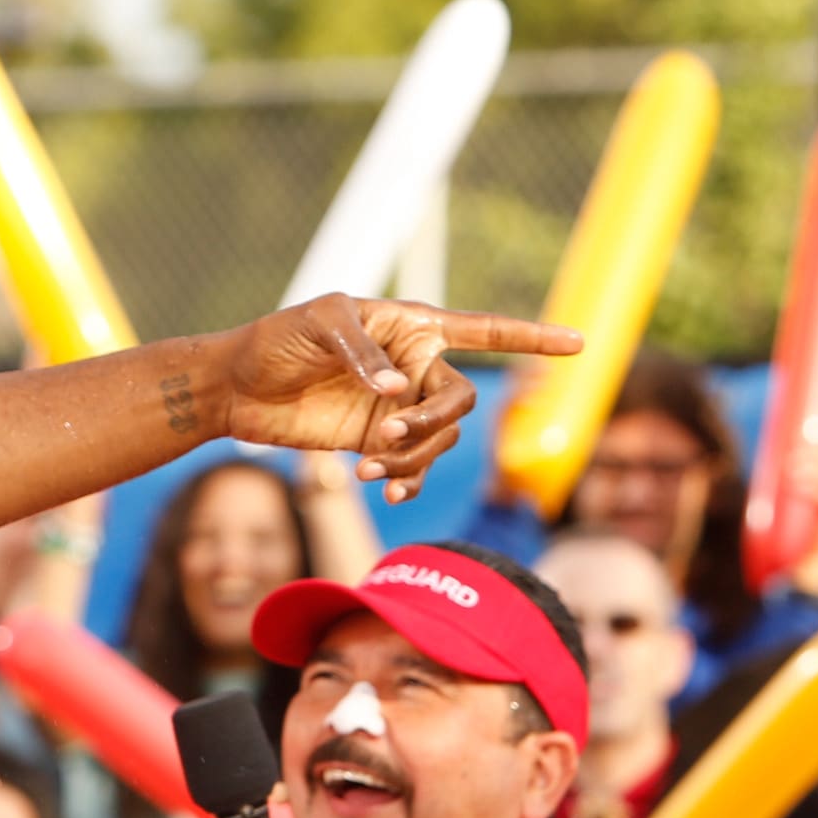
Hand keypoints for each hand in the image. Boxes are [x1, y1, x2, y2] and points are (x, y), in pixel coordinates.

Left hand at [217, 296, 577, 504]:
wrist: (237, 386)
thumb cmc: (277, 339)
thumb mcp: (319, 326)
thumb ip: (363, 351)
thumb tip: (397, 389)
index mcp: (412, 327)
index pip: (485, 330)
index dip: (532, 336)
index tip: (580, 344)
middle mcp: (414, 367)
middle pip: (458, 404)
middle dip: (431, 426)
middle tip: (384, 438)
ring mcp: (398, 409)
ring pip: (439, 443)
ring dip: (412, 460)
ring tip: (368, 467)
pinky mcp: (376, 444)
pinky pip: (414, 469)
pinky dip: (408, 482)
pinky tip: (385, 491)